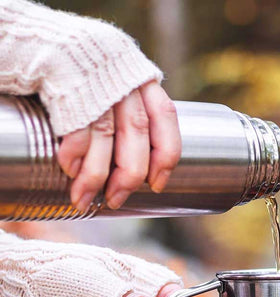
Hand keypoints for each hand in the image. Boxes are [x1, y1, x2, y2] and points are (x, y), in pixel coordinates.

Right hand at [57, 81, 180, 211]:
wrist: (34, 36)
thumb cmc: (79, 71)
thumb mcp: (114, 84)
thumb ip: (130, 113)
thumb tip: (140, 164)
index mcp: (140, 76)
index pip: (166, 118)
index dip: (166, 155)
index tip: (158, 184)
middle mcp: (122, 76)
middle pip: (137, 133)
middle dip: (129, 174)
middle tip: (117, 199)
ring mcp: (94, 78)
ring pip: (105, 135)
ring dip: (96, 175)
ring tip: (86, 199)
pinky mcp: (63, 80)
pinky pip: (75, 127)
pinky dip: (74, 155)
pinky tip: (70, 172)